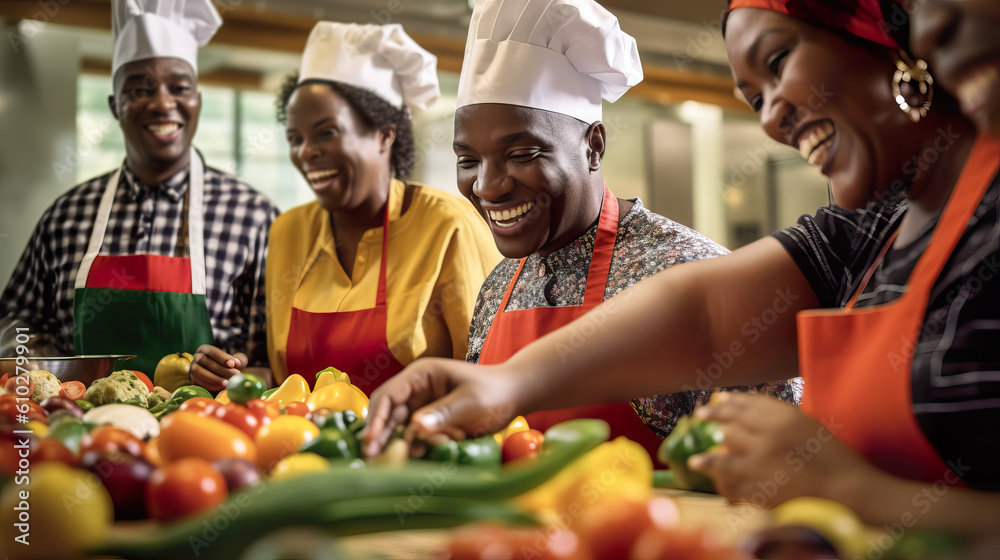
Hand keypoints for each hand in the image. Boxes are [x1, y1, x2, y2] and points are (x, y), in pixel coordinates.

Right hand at [189, 344, 247, 391]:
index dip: (222, 357)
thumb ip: (239, 359)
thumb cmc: (229, 367)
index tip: (234, 364)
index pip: (212, 350)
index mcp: (205, 349)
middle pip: (204, 360)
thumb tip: (237, 363)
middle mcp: (196, 357)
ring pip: (198, 372)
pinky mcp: (193, 380)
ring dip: (213, 378)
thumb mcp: (235, 361)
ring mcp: (193, 369)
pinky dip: (210, 385)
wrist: (221, 378)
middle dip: (221, 369)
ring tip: (227, 383)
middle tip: (235, 374)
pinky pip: (198, 382)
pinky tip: (220, 387)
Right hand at [361, 357, 522, 457]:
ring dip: (404, 444)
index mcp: (421, 375)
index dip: (377, 418)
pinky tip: (426, 453)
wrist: (514, 396)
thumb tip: (416, 426)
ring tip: (410, 456)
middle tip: (372, 459)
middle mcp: (416, 390)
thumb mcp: (470, 401)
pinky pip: (416, 437)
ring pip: (400, 429)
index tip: (370, 441)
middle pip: (388, 415)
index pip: (388, 396)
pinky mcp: (431, 422)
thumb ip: (443, 413)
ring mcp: (422, 406)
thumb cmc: (494, 391)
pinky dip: (419, 447)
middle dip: (381, 436)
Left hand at [687, 393, 875, 507]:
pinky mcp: (760, 488)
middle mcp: (767, 438)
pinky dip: (725, 485)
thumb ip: (775, 413)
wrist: (846, 488)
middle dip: (716, 425)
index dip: (724, 405)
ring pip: (723, 457)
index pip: (743, 406)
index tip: (712, 403)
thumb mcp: (804, 423)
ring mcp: (761, 464)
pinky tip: (716, 486)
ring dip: (707, 460)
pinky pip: (734, 485)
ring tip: (694, 461)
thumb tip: (741, 402)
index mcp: (781, 418)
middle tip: (704, 421)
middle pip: (730, 428)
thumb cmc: (828, 453)